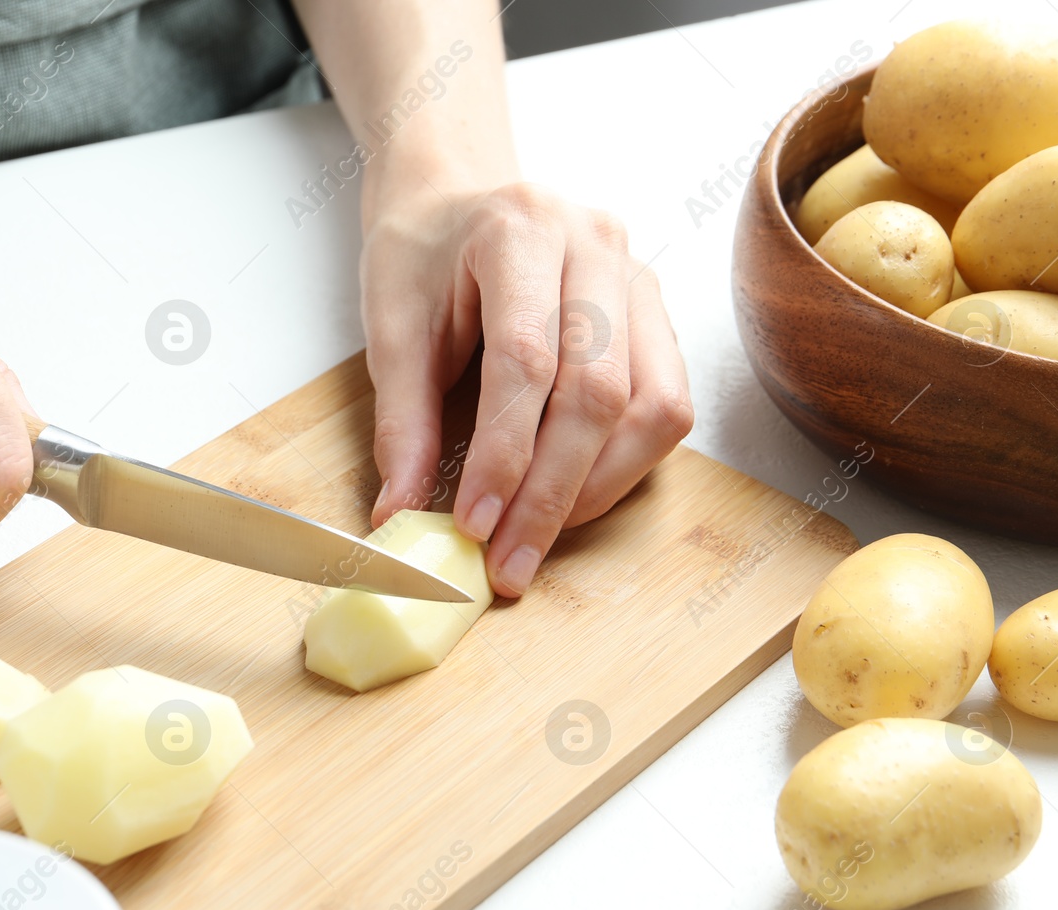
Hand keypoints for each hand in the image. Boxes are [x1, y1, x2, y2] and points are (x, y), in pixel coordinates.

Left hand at [362, 181, 693, 597]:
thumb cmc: (421, 256)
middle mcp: (595, 244)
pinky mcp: (656, 315)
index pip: (526, 359)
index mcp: (519, 228)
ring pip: (652, 405)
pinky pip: (667, 404)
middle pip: (597, 391)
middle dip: (550, 493)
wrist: (456, 200)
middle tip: (508, 561)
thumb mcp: (390, 327)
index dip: (503, 453)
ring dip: (596, 487)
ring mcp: (638, 277)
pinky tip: (571, 496)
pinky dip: (624, 464)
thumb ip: (401, 421)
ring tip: (536, 538)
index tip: (474, 524)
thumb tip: (402, 512)